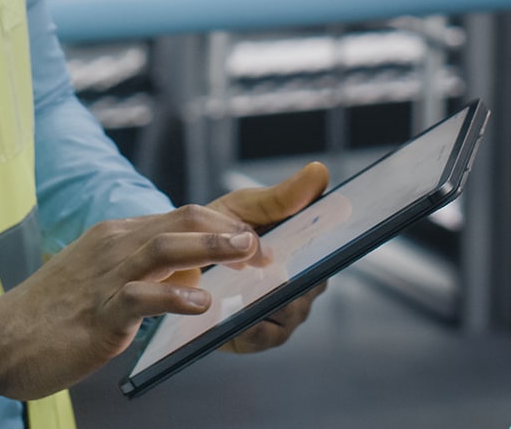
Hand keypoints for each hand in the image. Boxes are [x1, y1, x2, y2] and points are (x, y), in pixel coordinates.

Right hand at [0, 204, 257, 401]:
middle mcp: (114, 245)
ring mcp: (106, 276)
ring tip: (248, 253)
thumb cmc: (52, 316)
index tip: (256, 235)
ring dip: (212, 246)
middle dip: (228, 228)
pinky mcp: (99, 311)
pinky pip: (143, 297)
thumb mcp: (103, 281)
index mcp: (117, 236)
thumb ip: (143, 273)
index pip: (181, 215)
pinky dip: (175, 296)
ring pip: (167, 247)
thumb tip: (192, 276)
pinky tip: (202, 304)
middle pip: (182, 220)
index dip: (224, 221)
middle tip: (263, 245)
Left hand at [206, 161, 330, 354]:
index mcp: (308, 253)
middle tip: (271, 262)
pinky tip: (234, 309)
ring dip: (268, 298)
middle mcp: (304, 287)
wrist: (181, 258)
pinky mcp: (259, 337)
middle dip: (293, 275)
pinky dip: (250, 323)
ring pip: (288, 310)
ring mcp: (285, 316)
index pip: (329, 252)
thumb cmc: (223, 229)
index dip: (328, 247)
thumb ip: (284, 196)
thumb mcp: (250, 207)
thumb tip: (320, 171)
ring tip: (247, 284)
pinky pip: (263, 334)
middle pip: (310, 285)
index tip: (316, 239)